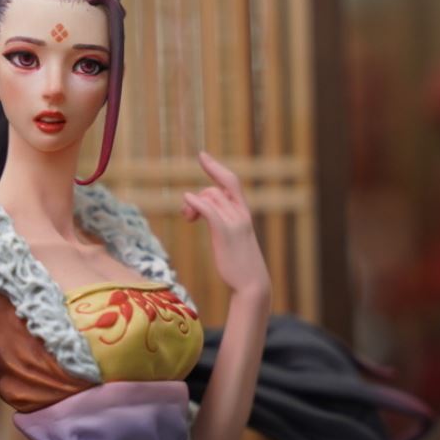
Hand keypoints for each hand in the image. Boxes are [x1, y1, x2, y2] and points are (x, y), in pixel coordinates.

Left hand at [182, 151, 269, 299]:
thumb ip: (223, 221)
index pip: (231, 181)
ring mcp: (235, 222)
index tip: (202, 155)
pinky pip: (209, 210)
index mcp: (243, 212)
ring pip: (209, 198)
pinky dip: (196, 203)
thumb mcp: (233, 237)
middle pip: (214, 190)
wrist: (252, 283)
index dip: (216, 167)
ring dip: (192, 206)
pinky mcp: (226, 233)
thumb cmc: (239, 263)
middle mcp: (241, 213)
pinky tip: (187, 201)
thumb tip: (205, 211)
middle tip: (188, 217)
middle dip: (197, 198)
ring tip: (189, 220)